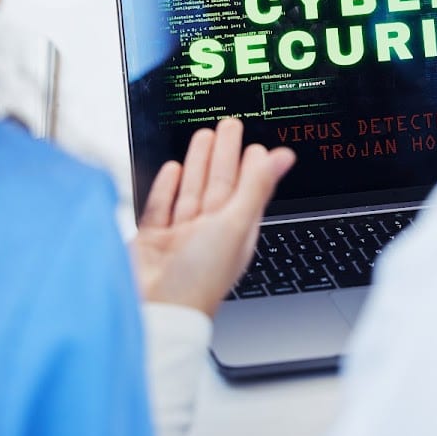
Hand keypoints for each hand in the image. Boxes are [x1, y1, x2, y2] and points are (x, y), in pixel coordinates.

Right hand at [129, 118, 295, 315]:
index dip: (250, 166)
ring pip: (191, 191)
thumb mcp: (234, 224)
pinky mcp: (153, 241)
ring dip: (198, 163)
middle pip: (218, 185)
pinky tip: (173, 169)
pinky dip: (167, 187)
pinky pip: (162, 208)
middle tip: (229, 126)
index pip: (246, 190)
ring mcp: (180, 237)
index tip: (255, 144)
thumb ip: (256, 187)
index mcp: (235, 232)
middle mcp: (209, 233)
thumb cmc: (199, 278)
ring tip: (203, 135)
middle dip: (224, 155)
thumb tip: (283, 157)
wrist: (156, 309)